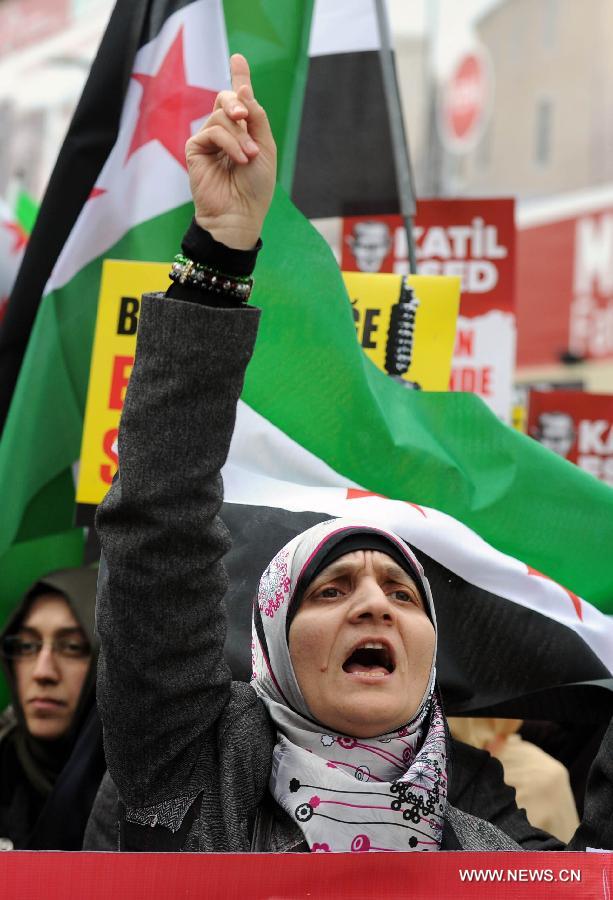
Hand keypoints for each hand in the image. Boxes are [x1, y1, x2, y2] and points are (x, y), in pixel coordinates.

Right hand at [185, 54, 276, 249]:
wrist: (240, 214)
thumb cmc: (255, 187)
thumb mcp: (265, 148)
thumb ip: (256, 118)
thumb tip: (242, 89)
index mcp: (242, 132)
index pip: (238, 100)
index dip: (239, 77)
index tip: (238, 58)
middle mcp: (223, 133)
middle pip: (226, 99)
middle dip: (238, 102)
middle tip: (245, 116)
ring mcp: (208, 140)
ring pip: (222, 116)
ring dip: (239, 135)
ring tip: (248, 158)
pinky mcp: (196, 149)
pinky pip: (212, 131)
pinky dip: (229, 143)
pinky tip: (238, 160)